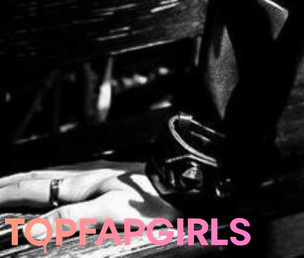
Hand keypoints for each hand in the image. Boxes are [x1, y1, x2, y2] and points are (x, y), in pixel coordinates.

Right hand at [0, 163, 179, 249]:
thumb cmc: (152, 201)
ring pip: (52, 176)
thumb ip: (72, 218)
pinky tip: (55, 189)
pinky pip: (67, 182)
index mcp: (82, 183)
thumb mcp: (109, 211)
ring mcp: (98, 177)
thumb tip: (35, 228)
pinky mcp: (109, 182)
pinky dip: (49, 184)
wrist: (183, 185)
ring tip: (13, 184)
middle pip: (39, 177)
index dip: (7, 191)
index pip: (34, 187)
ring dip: (28, 181)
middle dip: (12, 182)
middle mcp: (86, 176)